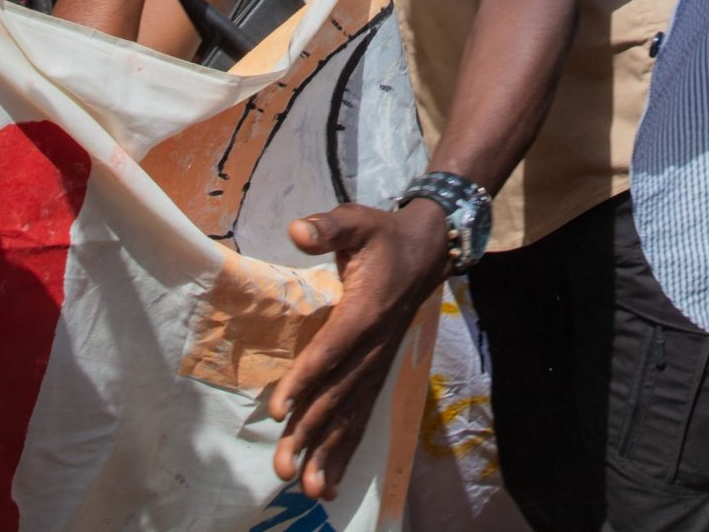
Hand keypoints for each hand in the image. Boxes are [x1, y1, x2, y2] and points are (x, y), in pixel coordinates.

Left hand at [268, 199, 449, 498]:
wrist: (429, 250)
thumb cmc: (384, 235)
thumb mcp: (358, 221)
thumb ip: (329, 226)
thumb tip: (298, 229)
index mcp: (365, 311)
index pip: (332, 349)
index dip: (306, 378)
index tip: (278, 408)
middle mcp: (374, 346)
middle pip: (338, 395)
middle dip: (310, 432)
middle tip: (283, 465)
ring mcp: (378, 364)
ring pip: (351, 414)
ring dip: (327, 452)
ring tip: (306, 488)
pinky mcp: (378, 373)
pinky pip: (362, 417)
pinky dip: (346, 451)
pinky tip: (328, 483)